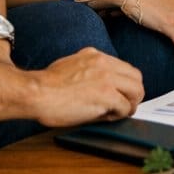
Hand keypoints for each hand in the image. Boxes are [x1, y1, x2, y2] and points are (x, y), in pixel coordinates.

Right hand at [27, 47, 143, 126]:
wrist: (36, 92)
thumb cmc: (45, 86)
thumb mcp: (69, 66)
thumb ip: (87, 70)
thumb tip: (98, 85)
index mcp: (95, 55)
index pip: (123, 68)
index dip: (124, 84)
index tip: (120, 94)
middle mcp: (104, 63)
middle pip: (136, 77)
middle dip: (133, 93)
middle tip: (125, 105)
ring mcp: (107, 79)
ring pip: (137, 91)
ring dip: (130, 104)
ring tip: (119, 113)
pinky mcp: (106, 95)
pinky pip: (125, 107)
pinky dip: (120, 115)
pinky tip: (108, 118)